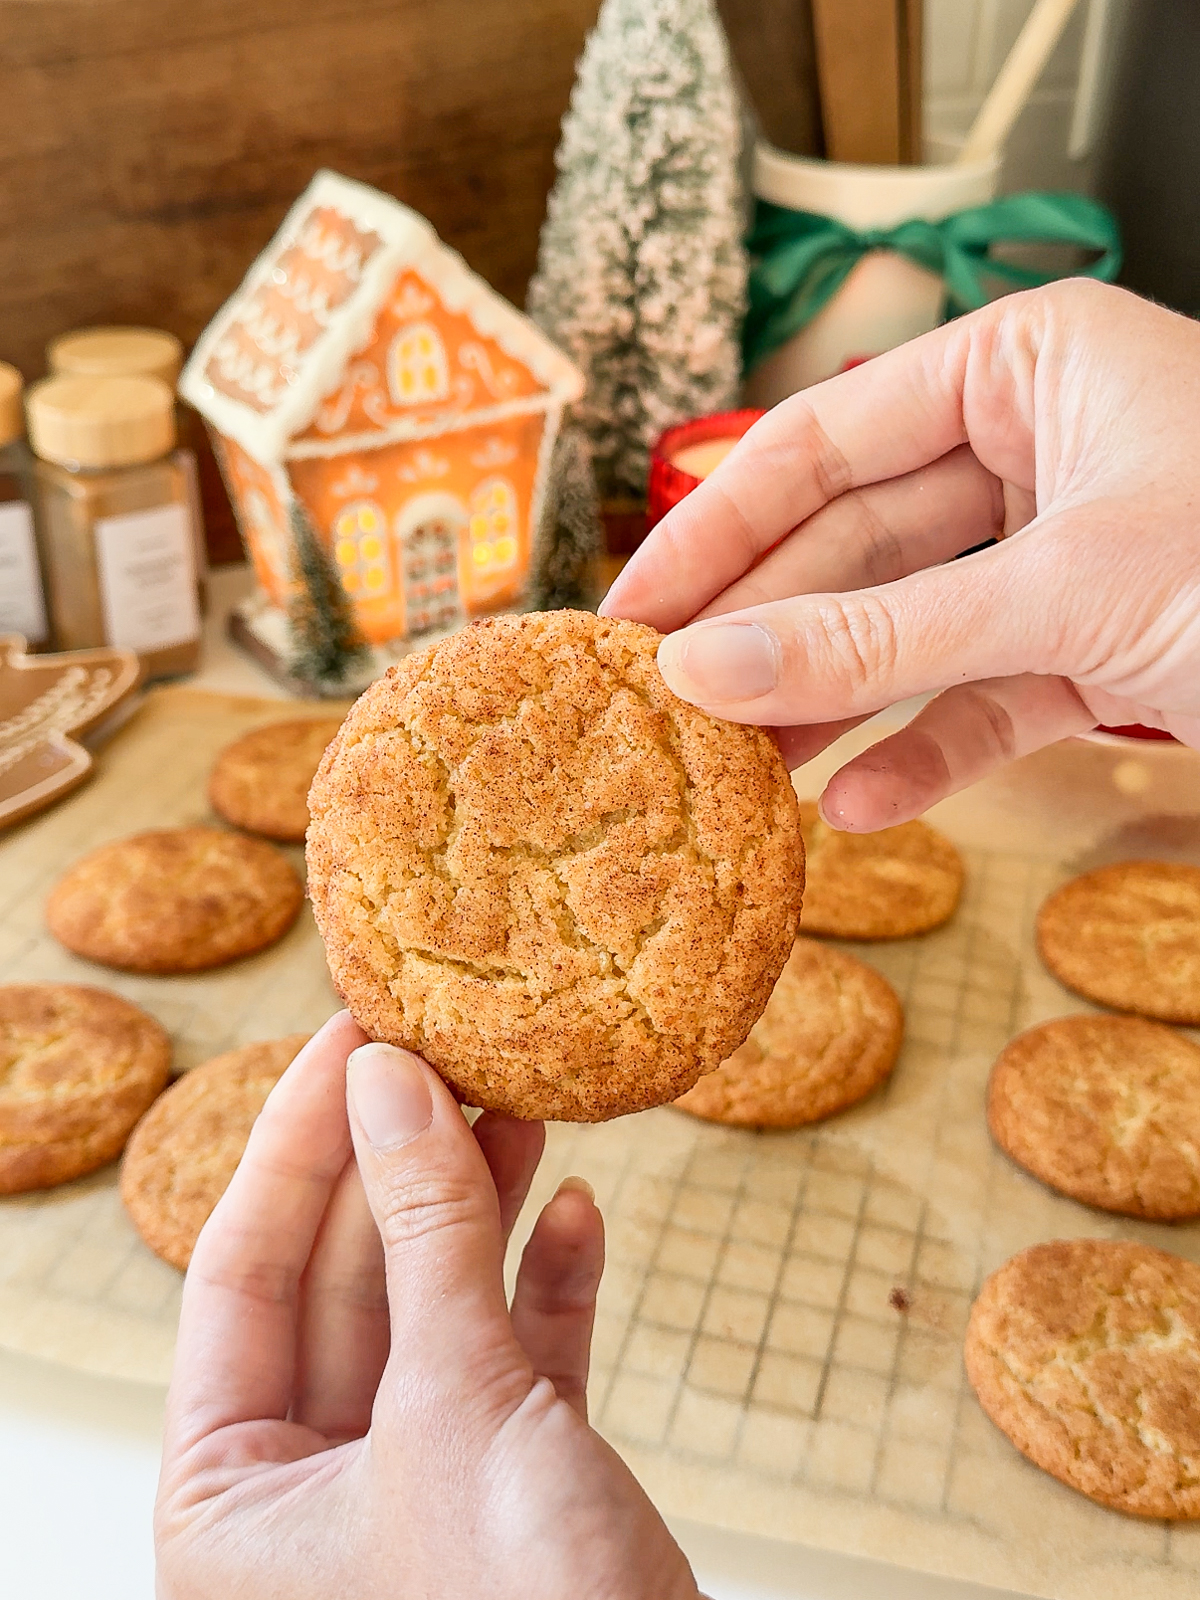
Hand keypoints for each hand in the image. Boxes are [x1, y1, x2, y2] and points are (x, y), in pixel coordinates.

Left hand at [155, 1012, 700, 1599]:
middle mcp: (303, 1494)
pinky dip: (545, 1284)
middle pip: (344, 1276)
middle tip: (448, 1050)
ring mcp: (406, 1487)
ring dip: (481, 1206)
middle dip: (405, 1162)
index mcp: (227, 1501)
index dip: (294, 1141)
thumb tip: (388, 1078)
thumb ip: (423, 1231)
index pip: (237, 1272)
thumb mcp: (459, 1401)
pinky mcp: (503, 1488)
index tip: (346, 1033)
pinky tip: (578, 1210)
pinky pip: (509, 1358)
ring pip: (432, 1307)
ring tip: (520, 1098)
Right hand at [602, 280, 1199, 828]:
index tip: (632, 611)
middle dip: (768, 634)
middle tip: (668, 710)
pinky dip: (929, 750)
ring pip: (913, 627)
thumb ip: (878, 637)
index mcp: (1029, 367)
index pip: (823, 442)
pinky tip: (862, 806)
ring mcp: (1069, 550)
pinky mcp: (1101, 645)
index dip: (716, 531)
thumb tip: (708, 666)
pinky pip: (986, 694)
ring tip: (741, 771)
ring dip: (833, 703)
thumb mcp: (1062, 592)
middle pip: (856, 545)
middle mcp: (1040, 447)